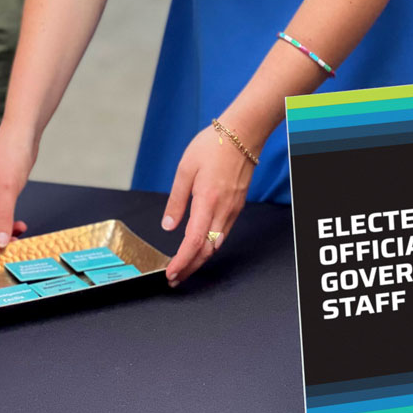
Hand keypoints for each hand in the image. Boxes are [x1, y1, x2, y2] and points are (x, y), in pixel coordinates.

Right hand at [0, 128, 33, 249]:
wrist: (23, 136)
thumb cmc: (9, 154)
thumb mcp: (6, 190)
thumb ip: (3, 218)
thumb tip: (0, 243)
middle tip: (4, 254)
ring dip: (2, 235)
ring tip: (18, 242)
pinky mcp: (2, 197)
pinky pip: (2, 218)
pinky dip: (10, 225)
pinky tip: (21, 228)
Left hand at [162, 124, 256, 286]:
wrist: (243, 133)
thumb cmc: (213, 145)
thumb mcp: (186, 169)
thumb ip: (177, 200)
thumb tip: (169, 226)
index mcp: (208, 201)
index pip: (195, 242)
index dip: (182, 261)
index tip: (171, 274)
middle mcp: (223, 210)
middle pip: (207, 250)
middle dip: (190, 267)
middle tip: (174, 278)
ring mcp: (233, 209)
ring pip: (217, 245)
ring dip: (200, 259)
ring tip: (184, 267)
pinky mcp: (237, 206)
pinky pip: (223, 234)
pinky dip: (210, 246)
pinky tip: (200, 247)